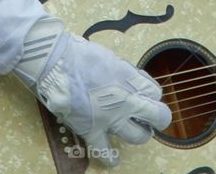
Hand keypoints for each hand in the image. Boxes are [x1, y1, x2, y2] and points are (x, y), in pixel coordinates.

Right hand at [12, 17, 171, 166]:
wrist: (57, 64)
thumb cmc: (83, 55)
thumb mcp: (113, 59)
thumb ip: (126, 75)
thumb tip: (132, 82)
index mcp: (133, 80)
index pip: (155, 92)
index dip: (151, 94)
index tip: (146, 94)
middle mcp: (127, 102)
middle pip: (157, 115)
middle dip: (158, 117)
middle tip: (154, 118)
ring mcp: (111, 119)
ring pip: (137, 136)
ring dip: (141, 135)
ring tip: (140, 133)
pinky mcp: (92, 130)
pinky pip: (103, 150)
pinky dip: (110, 158)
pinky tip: (114, 161)